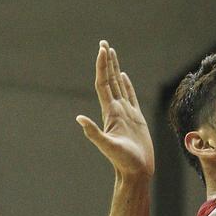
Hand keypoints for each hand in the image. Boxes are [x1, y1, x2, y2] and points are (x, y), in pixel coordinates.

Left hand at [76, 41, 154, 178]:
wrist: (136, 172)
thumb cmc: (124, 161)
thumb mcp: (108, 146)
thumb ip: (94, 133)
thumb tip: (79, 119)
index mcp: (110, 112)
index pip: (104, 83)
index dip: (103, 66)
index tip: (103, 50)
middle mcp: (116, 109)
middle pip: (109, 79)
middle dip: (107, 61)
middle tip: (104, 43)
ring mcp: (125, 113)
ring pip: (118, 84)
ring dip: (115, 68)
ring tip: (111, 53)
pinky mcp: (136, 118)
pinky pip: (130, 95)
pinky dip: (125, 84)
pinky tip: (123, 76)